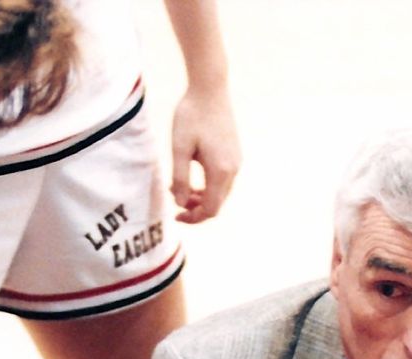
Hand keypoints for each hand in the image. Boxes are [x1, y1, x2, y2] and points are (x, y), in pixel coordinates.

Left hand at [169, 86, 239, 223]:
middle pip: (217, 204)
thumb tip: (181, 203)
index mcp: (220, 171)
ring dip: (202, 196)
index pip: (210, 209)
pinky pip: (223, 179)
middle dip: (196, 208)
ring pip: (220, 192)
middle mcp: (233, 170)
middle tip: (175, 200)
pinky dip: (208, 185)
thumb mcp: (179, 148)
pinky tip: (192, 174)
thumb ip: (180, 178)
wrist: (210, 88)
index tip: (176, 216)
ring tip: (180, 187)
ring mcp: (236, 162)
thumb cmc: (191, 116)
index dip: (193, 218)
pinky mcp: (234, 154)